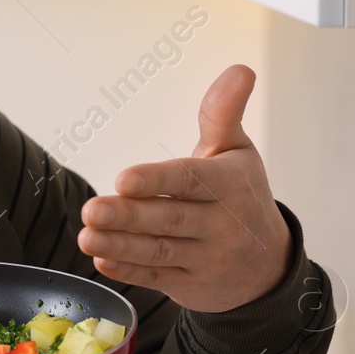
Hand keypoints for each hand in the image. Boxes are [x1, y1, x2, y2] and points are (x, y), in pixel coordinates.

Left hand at [76, 65, 292, 312]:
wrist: (268, 265)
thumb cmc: (242, 196)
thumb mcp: (238, 151)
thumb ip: (224, 113)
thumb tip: (240, 69)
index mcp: (229, 186)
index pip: (189, 181)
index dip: (156, 181)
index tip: (123, 179)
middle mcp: (221, 225)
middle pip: (169, 219)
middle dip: (128, 216)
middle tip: (91, 209)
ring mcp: (206, 259)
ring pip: (158, 251)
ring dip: (120, 245)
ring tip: (86, 236)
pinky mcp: (190, 284)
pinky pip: (156, 277)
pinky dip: (128, 270)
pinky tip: (101, 259)